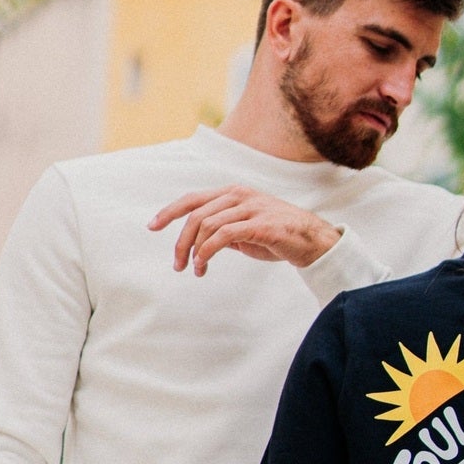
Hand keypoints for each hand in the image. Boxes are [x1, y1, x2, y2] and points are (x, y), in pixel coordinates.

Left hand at [149, 186, 342, 273]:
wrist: (312, 241)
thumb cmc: (278, 236)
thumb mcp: (244, 232)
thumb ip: (222, 231)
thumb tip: (200, 243)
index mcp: (232, 193)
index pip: (193, 199)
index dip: (169, 211)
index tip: (152, 226)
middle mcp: (238, 195)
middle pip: (195, 215)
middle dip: (180, 242)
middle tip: (177, 265)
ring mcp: (250, 208)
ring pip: (206, 225)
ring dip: (194, 251)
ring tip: (195, 270)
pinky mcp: (259, 224)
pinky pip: (223, 236)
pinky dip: (207, 251)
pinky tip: (204, 265)